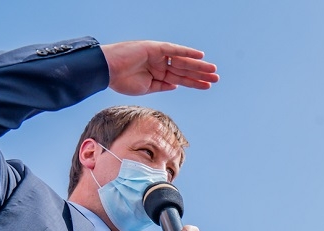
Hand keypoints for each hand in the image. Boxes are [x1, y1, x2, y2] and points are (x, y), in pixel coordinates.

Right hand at [101, 41, 218, 94]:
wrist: (107, 71)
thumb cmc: (121, 81)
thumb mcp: (146, 88)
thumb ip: (161, 86)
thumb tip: (176, 85)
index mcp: (158, 74)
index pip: (181, 79)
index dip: (194, 82)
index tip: (208, 86)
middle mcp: (159, 64)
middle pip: (184, 69)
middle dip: (200, 74)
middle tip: (217, 78)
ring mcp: (157, 55)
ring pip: (182, 61)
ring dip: (198, 65)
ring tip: (213, 70)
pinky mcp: (154, 48)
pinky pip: (174, 50)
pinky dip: (186, 52)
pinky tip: (200, 55)